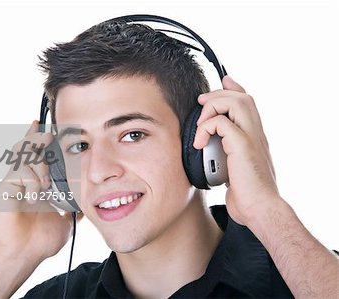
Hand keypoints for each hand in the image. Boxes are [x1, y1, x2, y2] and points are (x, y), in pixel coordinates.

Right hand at [0, 120, 81, 262]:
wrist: (24, 254)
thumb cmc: (41, 240)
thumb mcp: (66, 219)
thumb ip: (74, 207)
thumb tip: (88, 202)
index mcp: (36, 183)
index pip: (37, 155)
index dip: (39, 139)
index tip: (47, 126)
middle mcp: (22, 180)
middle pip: (25, 148)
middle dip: (37, 137)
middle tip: (49, 134)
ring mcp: (11, 184)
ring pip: (24, 158)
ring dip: (40, 167)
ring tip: (46, 186)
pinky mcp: (3, 189)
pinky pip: (18, 174)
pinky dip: (32, 184)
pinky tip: (34, 199)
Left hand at [193, 76, 280, 225]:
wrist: (260, 210)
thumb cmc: (247, 196)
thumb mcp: (235, 170)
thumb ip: (228, 156)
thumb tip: (212, 152)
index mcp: (255, 137)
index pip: (248, 103)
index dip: (235, 88)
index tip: (223, 81)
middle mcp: (256, 134)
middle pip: (243, 97)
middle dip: (218, 94)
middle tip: (201, 102)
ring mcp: (251, 138)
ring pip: (236, 102)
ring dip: (212, 107)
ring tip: (200, 125)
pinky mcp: (243, 146)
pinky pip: (222, 123)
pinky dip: (206, 128)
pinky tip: (199, 142)